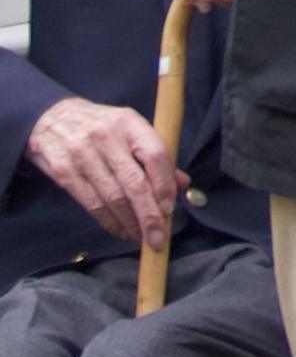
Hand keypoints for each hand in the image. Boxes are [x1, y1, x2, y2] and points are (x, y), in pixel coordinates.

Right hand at [26, 97, 177, 246]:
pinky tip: (120, 231)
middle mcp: (106, 138)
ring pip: (111, 198)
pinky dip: (108, 222)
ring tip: (141, 238)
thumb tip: (182, 184)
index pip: (155, 155)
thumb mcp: (130, 129)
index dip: (164, 185)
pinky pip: (91, 204)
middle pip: (133, 183)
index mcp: (129, 123)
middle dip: (148, 215)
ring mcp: (82, 155)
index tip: (169, 210)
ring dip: (129, 224)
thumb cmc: (102, 126)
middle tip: (158, 238)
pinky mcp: (63, 172)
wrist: (51, 118)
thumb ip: (156, 155)